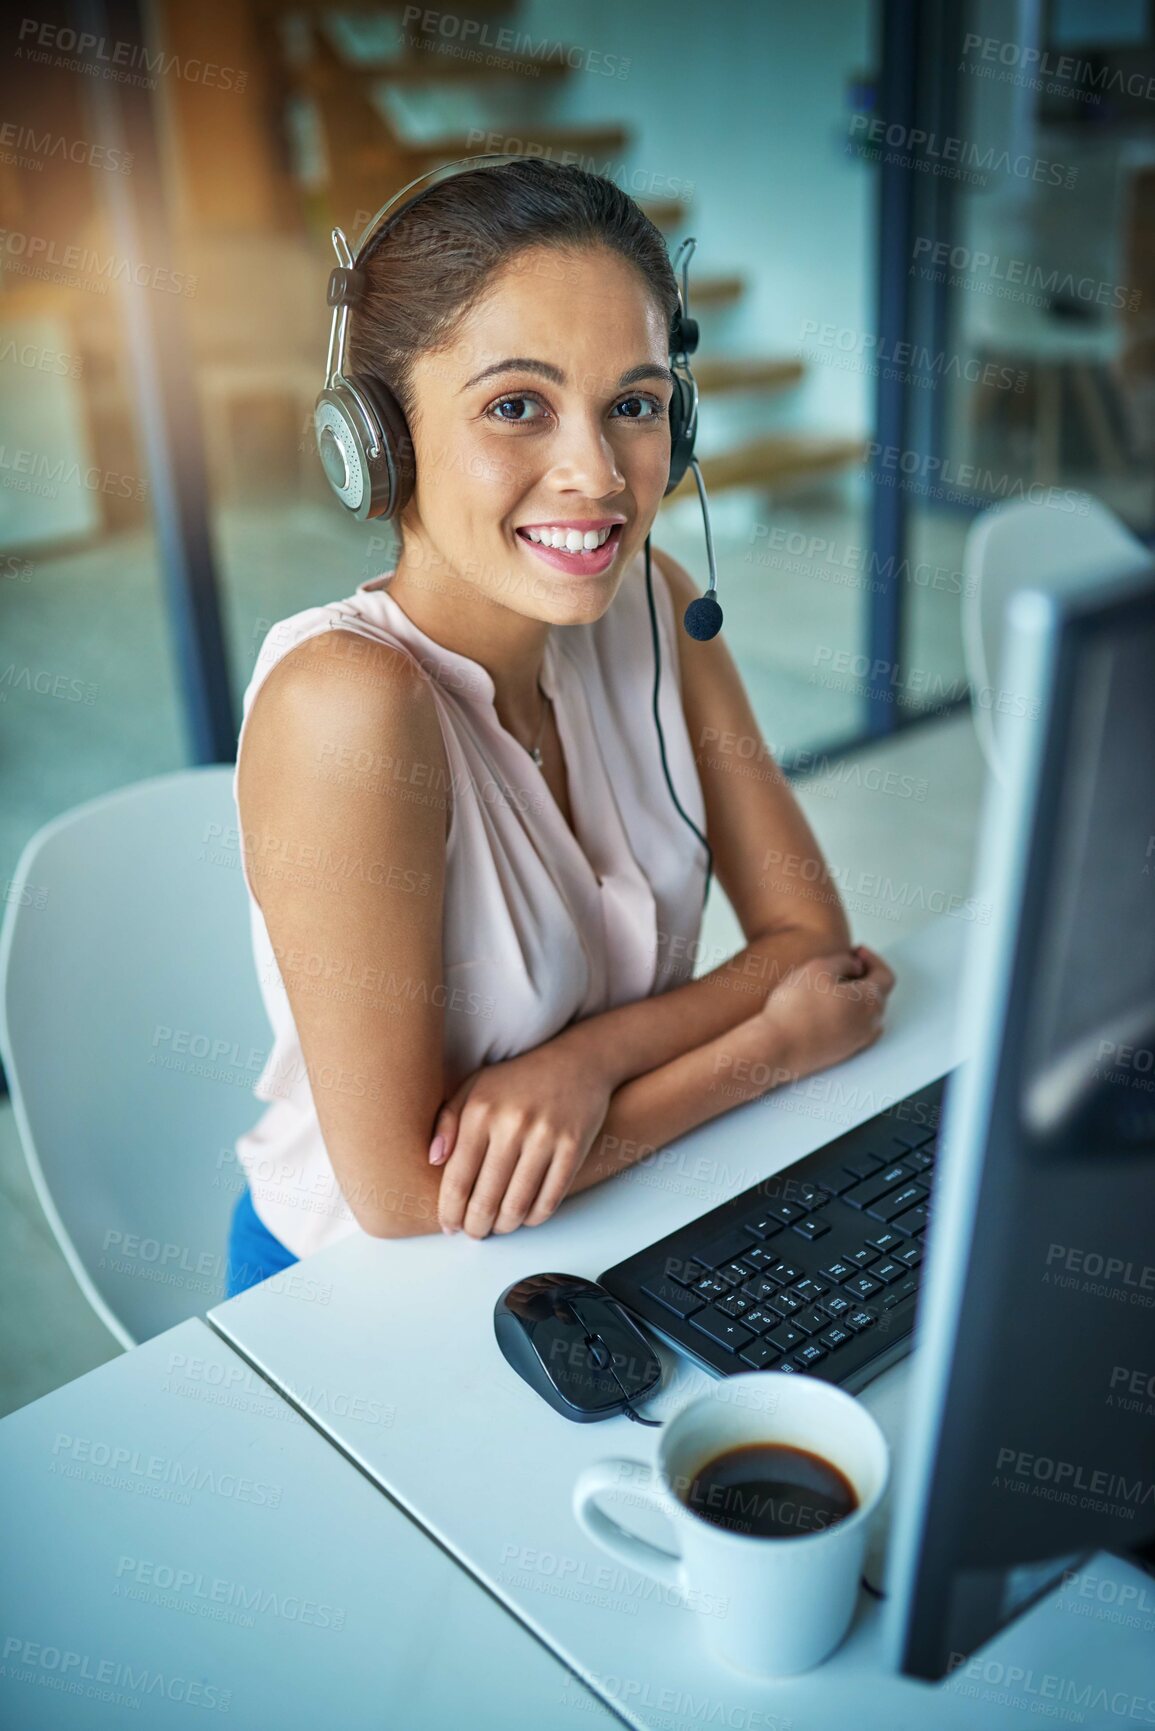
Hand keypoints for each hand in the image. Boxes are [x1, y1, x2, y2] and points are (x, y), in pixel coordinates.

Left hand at [429, 1037, 616, 1238]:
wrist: (576, 1062)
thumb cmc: (518, 1079)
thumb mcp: (473, 1087)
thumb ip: (446, 1121)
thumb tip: (432, 1159)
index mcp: (480, 1111)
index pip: (457, 1180)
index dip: (450, 1212)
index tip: (449, 1225)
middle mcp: (511, 1124)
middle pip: (486, 1200)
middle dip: (475, 1227)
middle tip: (474, 1232)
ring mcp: (545, 1137)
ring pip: (517, 1206)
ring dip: (504, 1226)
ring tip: (498, 1226)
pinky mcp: (573, 1147)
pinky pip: (550, 1199)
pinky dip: (534, 1217)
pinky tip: (524, 1216)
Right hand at [751, 944, 895, 1082]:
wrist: (777, 1048)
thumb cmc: (796, 1008)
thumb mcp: (819, 967)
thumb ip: (844, 961)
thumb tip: (855, 965)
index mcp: (869, 1001)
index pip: (885, 975)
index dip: (873, 959)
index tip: (857, 952)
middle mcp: (870, 1024)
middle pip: (878, 994)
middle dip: (866, 976)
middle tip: (846, 965)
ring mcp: (857, 1042)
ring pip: (867, 1014)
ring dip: (857, 997)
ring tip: (835, 986)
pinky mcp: (843, 1053)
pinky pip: (856, 1029)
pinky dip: (850, 1015)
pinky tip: (830, 1009)